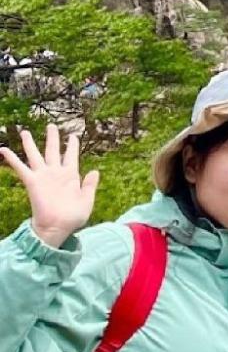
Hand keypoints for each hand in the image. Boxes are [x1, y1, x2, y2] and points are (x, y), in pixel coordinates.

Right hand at [1, 125, 100, 248]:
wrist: (58, 227)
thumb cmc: (73, 217)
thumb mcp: (87, 200)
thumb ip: (90, 185)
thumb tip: (94, 171)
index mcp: (71, 176)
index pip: (71, 156)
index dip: (72, 145)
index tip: (73, 135)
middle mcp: (56, 173)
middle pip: (53, 150)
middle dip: (52, 138)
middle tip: (51, 125)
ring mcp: (43, 176)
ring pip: (36, 155)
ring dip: (30, 143)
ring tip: (25, 131)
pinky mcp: (32, 182)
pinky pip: (20, 167)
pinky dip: (13, 158)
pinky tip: (4, 149)